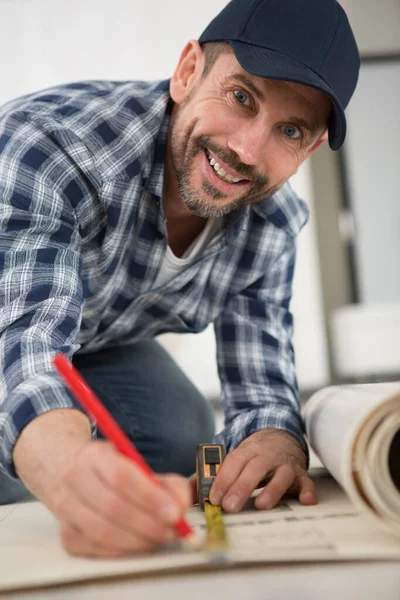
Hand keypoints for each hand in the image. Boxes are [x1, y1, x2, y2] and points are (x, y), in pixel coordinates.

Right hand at [51, 440, 191, 557]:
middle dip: (149, 523)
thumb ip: (167, 483)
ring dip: (139, 540)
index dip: (150, 498)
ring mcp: (65, 507)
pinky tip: (140, 544)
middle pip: (113, 507)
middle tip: (174, 530)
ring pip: (103, 532)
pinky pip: (96, 548)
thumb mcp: (139, 465)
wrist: (71, 472)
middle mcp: (74, 478)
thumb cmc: (114, 471)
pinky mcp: (66, 533)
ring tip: (161, 538)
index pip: (121, 477)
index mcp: (95, 455)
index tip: (175, 513)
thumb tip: (182, 506)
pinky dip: (123, 551)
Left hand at [209, 429, 316, 511]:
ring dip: (272, 489)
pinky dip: (308, 491)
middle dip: (241, 487)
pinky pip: (306, 481)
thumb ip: (213, 476)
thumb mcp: (234, 460)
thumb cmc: (253, 456)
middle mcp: (266, 456)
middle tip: (230, 506)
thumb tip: (189, 494)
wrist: (281, 436)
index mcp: (247, 451)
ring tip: (262, 505)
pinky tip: (306, 500)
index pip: (233, 462)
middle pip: (254, 469)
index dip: (223, 480)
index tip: (213, 498)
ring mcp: (285, 464)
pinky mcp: (301, 473)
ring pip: (281, 475)